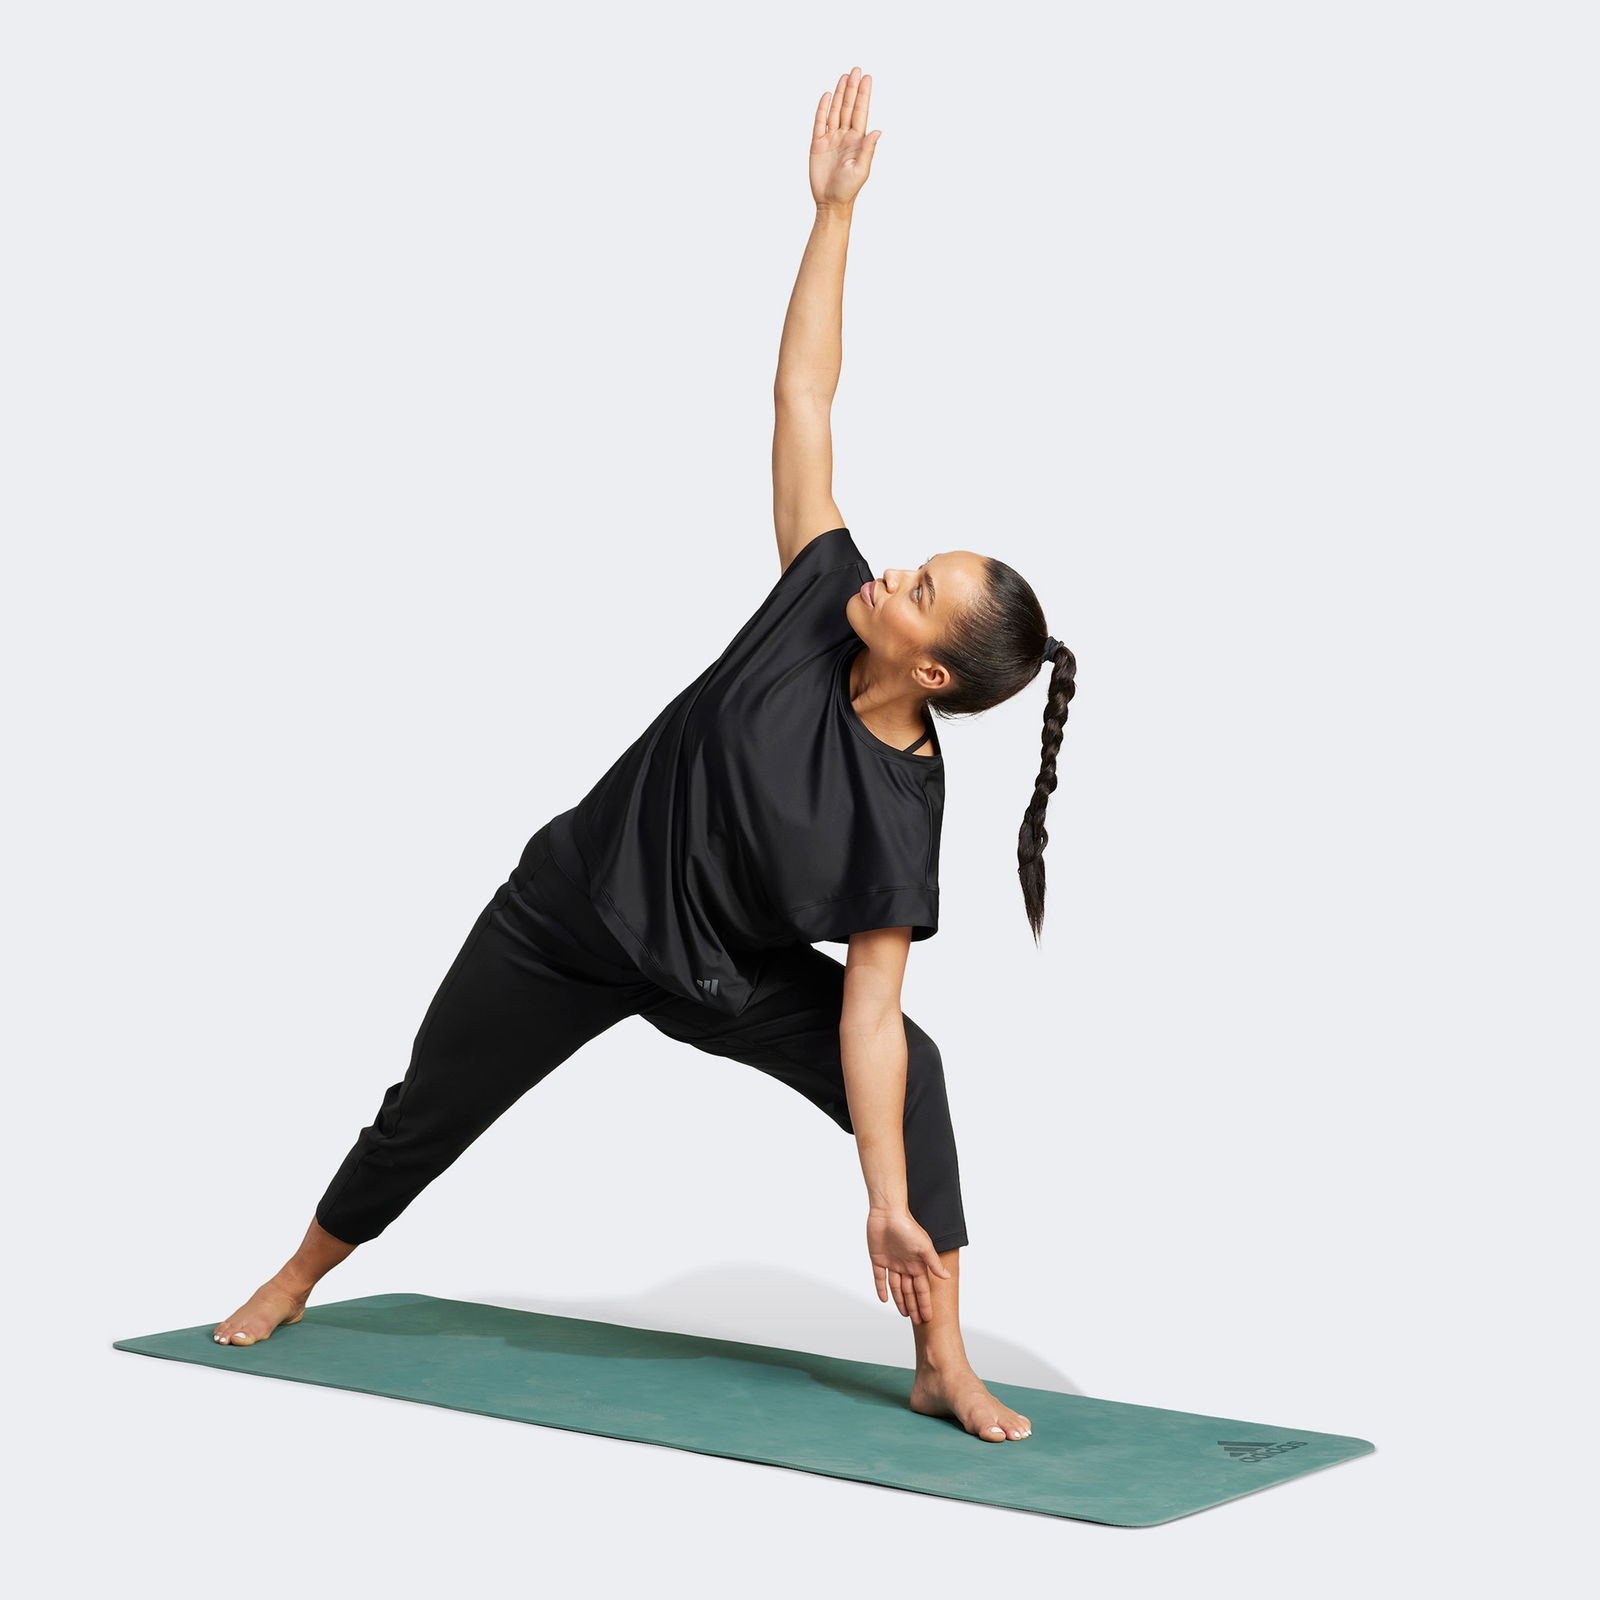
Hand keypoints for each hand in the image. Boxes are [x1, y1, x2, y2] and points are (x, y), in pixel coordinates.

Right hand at [810, 66, 881, 210]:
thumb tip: (878, 131)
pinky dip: (823, 108)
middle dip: (852, 88)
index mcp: (857, 140)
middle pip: (848, 107)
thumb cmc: (848, 189)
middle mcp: (845, 136)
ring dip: (840, 94)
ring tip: (844, 76)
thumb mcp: (861, 170)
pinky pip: (819, 122)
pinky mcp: (817, 144)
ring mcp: (831, 138)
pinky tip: (827, 96)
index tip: (867, 78)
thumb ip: (868, 149)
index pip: (860, 112)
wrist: (830, 202)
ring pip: (835, 111)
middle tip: (856, 69)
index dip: (863, 95)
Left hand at [867, 1207, 951, 1323]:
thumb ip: (933, 1263)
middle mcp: (905, 1265)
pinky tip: (884, 1300)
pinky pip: (880, 1278)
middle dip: (914, 1306)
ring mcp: (892, 1263)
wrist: (887, 1213)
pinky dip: (882, 1289)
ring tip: (904, 1314)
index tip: (928, 1317)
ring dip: (900, 1300)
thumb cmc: (908, 1226)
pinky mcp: (878, 1259)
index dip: (925, 1303)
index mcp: (917, 1264)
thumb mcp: (924, 1247)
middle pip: (910, 1291)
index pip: (922, 1288)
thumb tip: (947, 1277)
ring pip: (896, 1287)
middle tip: (917, 1322)